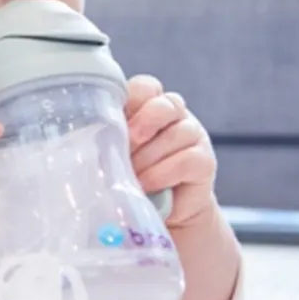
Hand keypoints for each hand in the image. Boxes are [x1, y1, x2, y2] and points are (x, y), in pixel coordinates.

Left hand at [125, 75, 216, 227]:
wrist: (161, 212)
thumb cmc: (134, 177)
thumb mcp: (117, 154)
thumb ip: (110, 139)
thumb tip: (93, 138)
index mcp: (150, 106)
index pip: (146, 87)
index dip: (132, 98)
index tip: (115, 120)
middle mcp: (176, 116)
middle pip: (165, 104)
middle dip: (142, 125)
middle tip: (126, 147)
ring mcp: (194, 136)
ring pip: (175, 134)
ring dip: (148, 158)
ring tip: (132, 176)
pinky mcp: (205, 162)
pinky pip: (185, 160)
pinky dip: (161, 174)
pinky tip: (146, 185)